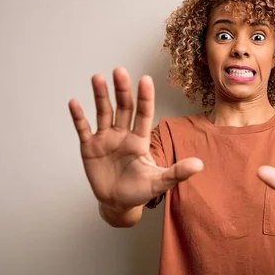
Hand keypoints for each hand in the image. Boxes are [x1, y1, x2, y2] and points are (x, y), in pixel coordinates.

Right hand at [68, 67, 202, 210]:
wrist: (118, 203)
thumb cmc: (140, 190)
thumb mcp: (160, 182)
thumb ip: (177, 172)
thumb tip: (200, 164)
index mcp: (140, 139)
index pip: (143, 114)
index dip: (145, 97)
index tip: (145, 80)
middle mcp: (123, 134)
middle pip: (123, 108)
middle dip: (122, 90)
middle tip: (120, 71)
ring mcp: (105, 139)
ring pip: (103, 112)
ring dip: (100, 95)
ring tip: (98, 77)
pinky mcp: (89, 148)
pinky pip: (83, 129)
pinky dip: (79, 117)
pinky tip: (74, 103)